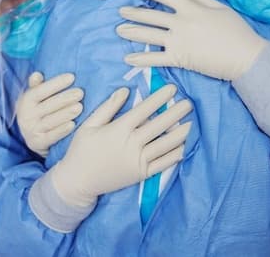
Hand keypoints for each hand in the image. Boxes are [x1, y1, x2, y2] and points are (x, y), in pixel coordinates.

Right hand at [16, 72, 83, 156]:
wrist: (33, 138)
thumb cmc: (39, 111)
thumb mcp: (35, 98)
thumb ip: (37, 86)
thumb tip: (37, 74)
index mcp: (25, 101)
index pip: (40, 90)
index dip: (56, 83)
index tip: (72, 77)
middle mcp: (26, 116)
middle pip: (48, 105)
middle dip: (65, 98)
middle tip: (80, 93)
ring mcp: (31, 130)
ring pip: (50, 121)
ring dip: (65, 114)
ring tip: (80, 107)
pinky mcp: (37, 143)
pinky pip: (51, 137)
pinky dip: (61, 131)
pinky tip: (73, 125)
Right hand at [49, 83, 191, 207]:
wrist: (78, 182)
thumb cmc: (81, 150)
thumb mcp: (89, 125)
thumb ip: (108, 107)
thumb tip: (125, 90)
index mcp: (119, 129)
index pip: (144, 110)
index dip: (159, 98)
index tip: (172, 88)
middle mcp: (131, 144)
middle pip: (159, 125)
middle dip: (176, 112)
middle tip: (189, 103)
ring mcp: (138, 161)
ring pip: (165, 145)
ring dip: (180, 133)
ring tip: (192, 123)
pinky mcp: (141, 174)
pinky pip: (163, 164)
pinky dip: (175, 155)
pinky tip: (183, 146)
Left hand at [116, 0, 267, 80]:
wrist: (245, 56)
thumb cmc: (236, 30)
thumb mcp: (220, 7)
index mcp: (191, 8)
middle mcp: (180, 22)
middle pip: (151, 16)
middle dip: (134, 13)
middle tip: (121, 11)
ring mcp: (177, 41)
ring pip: (149, 35)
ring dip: (132, 32)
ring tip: (119, 29)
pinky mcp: (179, 59)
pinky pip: (155, 58)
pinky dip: (141, 58)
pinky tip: (128, 58)